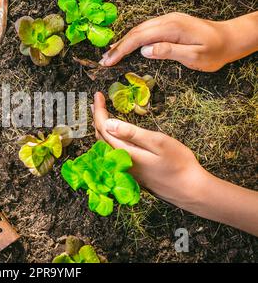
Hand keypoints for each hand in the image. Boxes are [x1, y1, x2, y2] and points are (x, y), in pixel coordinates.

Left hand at [92, 92, 257, 235]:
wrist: (189, 191)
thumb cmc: (178, 164)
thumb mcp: (158, 143)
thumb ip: (132, 133)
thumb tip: (108, 123)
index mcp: (125, 152)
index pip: (103, 128)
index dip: (99, 111)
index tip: (98, 95)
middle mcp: (120, 163)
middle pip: (101, 138)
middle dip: (97, 119)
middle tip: (96, 102)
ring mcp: (124, 170)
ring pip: (105, 147)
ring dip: (102, 130)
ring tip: (100, 115)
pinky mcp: (130, 173)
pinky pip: (112, 154)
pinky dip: (109, 140)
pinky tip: (114, 135)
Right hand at [99, 12, 257, 71]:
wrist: (229, 39)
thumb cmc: (215, 51)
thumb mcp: (195, 56)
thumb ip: (169, 52)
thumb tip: (145, 50)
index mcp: (172, 28)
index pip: (139, 38)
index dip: (121, 50)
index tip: (109, 61)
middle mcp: (167, 20)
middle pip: (135, 32)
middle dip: (118, 47)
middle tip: (104, 61)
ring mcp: (168, 21)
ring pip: (139, 30)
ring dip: (123, 43)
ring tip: (110, 55)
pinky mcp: (169, 24)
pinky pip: (146, 30)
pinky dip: (133, 39)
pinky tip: (126, 46)